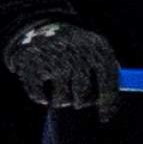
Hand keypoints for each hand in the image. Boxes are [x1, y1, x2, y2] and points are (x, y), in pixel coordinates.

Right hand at [3, 20, 119, 117]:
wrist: (39, 26)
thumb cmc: (74, 47)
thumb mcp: (94, 51)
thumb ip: (107, 75)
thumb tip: (111, 106)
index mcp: (96, 47)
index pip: (107, 82)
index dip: (107, 103)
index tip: (105, 117)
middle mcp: (76, 52)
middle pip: (84, 95)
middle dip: (81, 101)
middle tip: (78, 99)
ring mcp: (52, 58)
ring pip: (61, 99)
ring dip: (61, 99)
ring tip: (59, 86)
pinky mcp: (30, 65)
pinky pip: (40, 97)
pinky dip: (41, 96)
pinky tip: (43, 83)